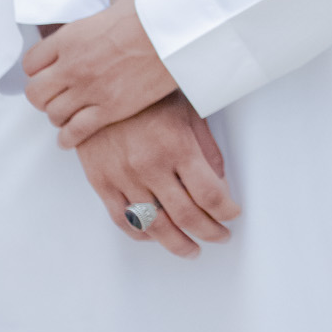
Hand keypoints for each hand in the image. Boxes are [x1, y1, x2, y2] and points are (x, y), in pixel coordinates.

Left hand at [23, 0, 175, 146]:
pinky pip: (76, 131)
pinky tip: (69, 138)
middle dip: (42, 96)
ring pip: (53, 114)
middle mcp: (72, 66)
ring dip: (57, 116)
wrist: (173, 37)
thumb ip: (109, 6)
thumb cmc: (151, 15)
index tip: (45, 72)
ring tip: (65, 115)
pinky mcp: (108, 109)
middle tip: (53, 96)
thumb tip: (115, 4)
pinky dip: (69, 138)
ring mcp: (89, 90)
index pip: (31, 62)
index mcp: (69, 38)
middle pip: (36, 93)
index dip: (36, 70)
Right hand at [75, 93, 240, 258]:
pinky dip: (142, 234)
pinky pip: (123, 220)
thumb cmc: (147, 94)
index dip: (226, 212)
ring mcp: (123, 176)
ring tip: (192, 249)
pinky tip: (155, 235)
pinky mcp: (101, 181)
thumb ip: (206, 148)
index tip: (232, 215)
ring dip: (178, 244)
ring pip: (155, 227)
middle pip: (187, 217)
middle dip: (210, 232)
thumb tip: (220, 182)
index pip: (210, 195)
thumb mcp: (187, 110)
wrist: (99, 82)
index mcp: (176, 145)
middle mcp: (150, 165)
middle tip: (220, 236)